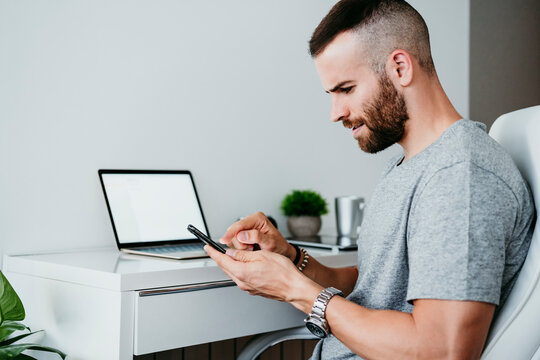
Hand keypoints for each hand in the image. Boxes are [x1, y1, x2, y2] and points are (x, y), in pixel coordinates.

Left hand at [205, 245, 321, 308]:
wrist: (294, 288)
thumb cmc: (282, 272)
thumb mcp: (261, 255)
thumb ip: (243, 255)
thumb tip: (231, 253)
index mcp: (241, 272)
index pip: (222, 260)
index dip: (213, 252)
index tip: (207, 247)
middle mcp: (242, 282)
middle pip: (226, 268)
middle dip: (220, 258)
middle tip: (215, 249)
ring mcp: (248, 287)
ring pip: (233, 273)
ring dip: (230, 264)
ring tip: (230, 255)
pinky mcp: (254, 290)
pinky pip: (242, 278)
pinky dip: (239, 270)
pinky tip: (244, 265)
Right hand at [220, 212, 296, 261]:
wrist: (282, 252)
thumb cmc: (279, 246)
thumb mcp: (270, 242)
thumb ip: (256, 237)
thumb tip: (242, 235)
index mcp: (258, 218)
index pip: (239, 224)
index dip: (230, 233)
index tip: (224, 240)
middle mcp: (251, 221)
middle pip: (234, 231)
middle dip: (239, 243)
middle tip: (251, 248)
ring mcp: (246, 228)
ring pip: (233, 237)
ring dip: (240, 247)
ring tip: (252, 249)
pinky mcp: (243, 235)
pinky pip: (234, 242)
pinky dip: (240, 248)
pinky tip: (249, 249)